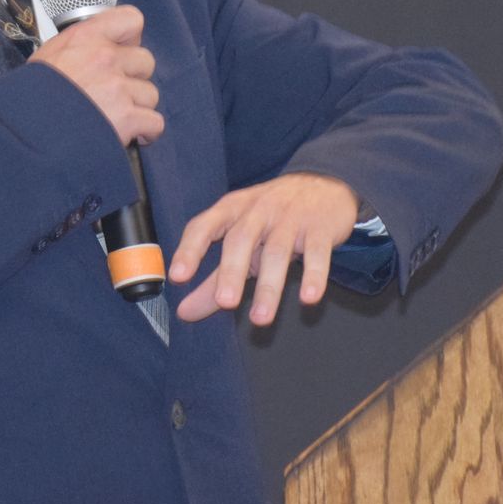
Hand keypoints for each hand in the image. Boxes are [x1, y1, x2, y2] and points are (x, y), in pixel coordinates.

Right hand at [29, 6, 162, 149]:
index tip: (122, 52)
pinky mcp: (126, 118)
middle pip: (145, 61)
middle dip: (133, 79)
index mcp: (86, 37)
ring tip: (114, 117)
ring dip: (137, 107)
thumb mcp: (49, 55)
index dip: (131, 38)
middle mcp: (105, 57)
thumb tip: (99, 49)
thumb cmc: (31, 97)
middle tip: (112, 93)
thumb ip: (80, 47)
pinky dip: (146, 131)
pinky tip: (131, 134)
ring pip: (150, 94)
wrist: (22, 130)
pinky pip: (155, 122)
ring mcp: (117, 88)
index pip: (132, 19)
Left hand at [168, 172, 359, 325]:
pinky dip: (314, 275)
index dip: (190, 250)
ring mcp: (290, 217)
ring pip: (277, 251)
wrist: (324, 184)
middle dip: (231, 272)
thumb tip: (184, 313)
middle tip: (225, 303)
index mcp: (231, 210)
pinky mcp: (320, 227)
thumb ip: (212, 280)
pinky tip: (309, 298)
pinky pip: (317, 252)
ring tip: (261, 318)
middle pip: (241, 239)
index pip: (204, 226)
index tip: (177, 277)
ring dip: (269, 286)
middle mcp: (258, 210)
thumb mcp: (241, 242)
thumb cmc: (272, 219)